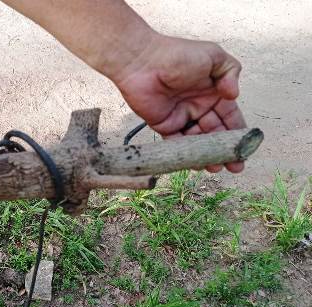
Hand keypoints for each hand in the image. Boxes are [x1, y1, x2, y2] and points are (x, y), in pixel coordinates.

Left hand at [111, 35, 245, 172]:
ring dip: (207, 156)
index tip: (247, 147)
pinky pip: (178, 144)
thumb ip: (231, 72)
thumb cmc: (178, 55)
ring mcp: (181, 116)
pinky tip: (197, 164)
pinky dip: (187, 155)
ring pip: (198, 141)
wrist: (142, 62)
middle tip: (235, 167)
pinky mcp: (164, 125)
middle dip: (226, 150)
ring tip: (217, 169)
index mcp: (213, 91)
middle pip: (216, 132)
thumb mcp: (213, 56)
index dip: (239, 132)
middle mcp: (198, 105)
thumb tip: (234, 95)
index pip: (230, 115)